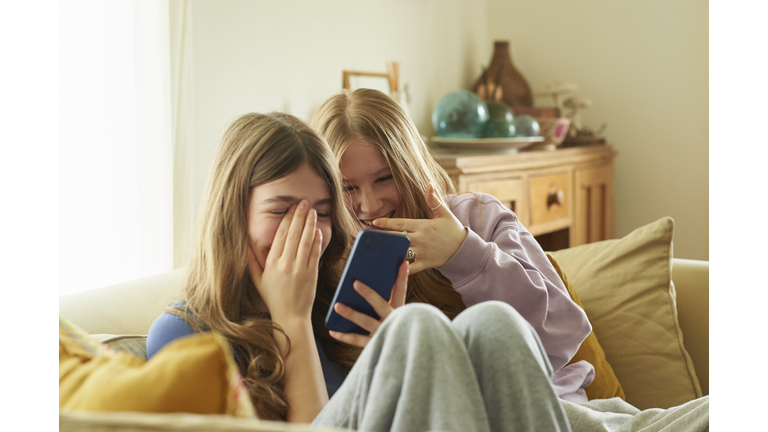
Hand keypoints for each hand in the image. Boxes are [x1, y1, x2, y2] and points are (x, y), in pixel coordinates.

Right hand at [246, 200, 323, 323]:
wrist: (290, 317)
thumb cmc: (273, 298)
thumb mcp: (258, 280)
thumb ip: (251, 262)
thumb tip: (245, 245)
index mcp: (272, 263)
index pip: (280, 236)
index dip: (287, 220)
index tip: (291, 208)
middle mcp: (285, 264)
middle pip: (293, 234)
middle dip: (299, 216)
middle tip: (304, 202)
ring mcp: (299, 269)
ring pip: (306, 241)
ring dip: (310, 224)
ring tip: (313, 211)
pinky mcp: (311, 274)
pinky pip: (314, 253)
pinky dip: (317, 241)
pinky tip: (318, 230)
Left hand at [329, 260, 408, 346]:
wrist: (406, 358)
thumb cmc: (400, 331)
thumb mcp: (400, 314)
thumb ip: (389, 299)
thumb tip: (372, 280)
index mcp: (401, 310)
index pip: (401, 291)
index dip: (402, 277)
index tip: (401, 262)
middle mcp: (393, 321)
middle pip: (380, 304)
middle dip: (368, 293)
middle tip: (355, 283)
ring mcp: (383, 333)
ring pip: (365, 322)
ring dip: (351, 313)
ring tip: (337, 306)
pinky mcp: (374, 345)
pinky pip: (357, 340)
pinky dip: (344, 336)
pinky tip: (332, 331)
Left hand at [372, 184, 466, 273]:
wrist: (465, 249)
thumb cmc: (453, 230)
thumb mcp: (445, 213)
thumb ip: (434, 201)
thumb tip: (428, 184)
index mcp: (423, 226)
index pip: (401, 223)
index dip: (386, 223)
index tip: (374, 222)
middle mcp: (421, 239)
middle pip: (397, 237)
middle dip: (382, 237)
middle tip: (367, 237)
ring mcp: (423, 252)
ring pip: (402, 252)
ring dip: (388, 252)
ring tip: (374, 252)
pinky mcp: (426, 263)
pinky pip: (411, 268)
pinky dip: (401, 268)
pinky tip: (389, 268)